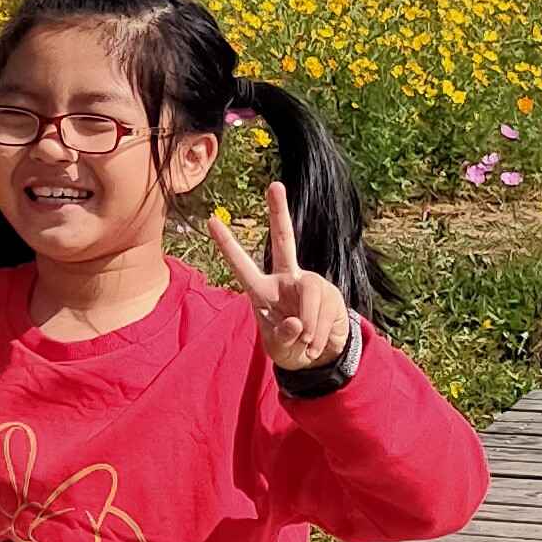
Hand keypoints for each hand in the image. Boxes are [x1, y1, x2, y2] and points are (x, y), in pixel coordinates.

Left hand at [208, 182, 349, 376]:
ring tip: (306, 344)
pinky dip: (319, 333)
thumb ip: (284, 337)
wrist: (319, 357)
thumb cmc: (290, 349)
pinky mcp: (330, 293)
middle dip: (279, 212)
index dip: (227, 245)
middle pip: (283, 240)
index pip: (242, 265)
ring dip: (309, 324)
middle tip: (275, 184)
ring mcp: (309, 283)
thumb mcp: (279, 350)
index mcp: (262, 291)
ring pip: (309, 292)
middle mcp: (286, 279)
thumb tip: (297, 322)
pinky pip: (324, 309)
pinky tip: (315, 344)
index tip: (210, 220)